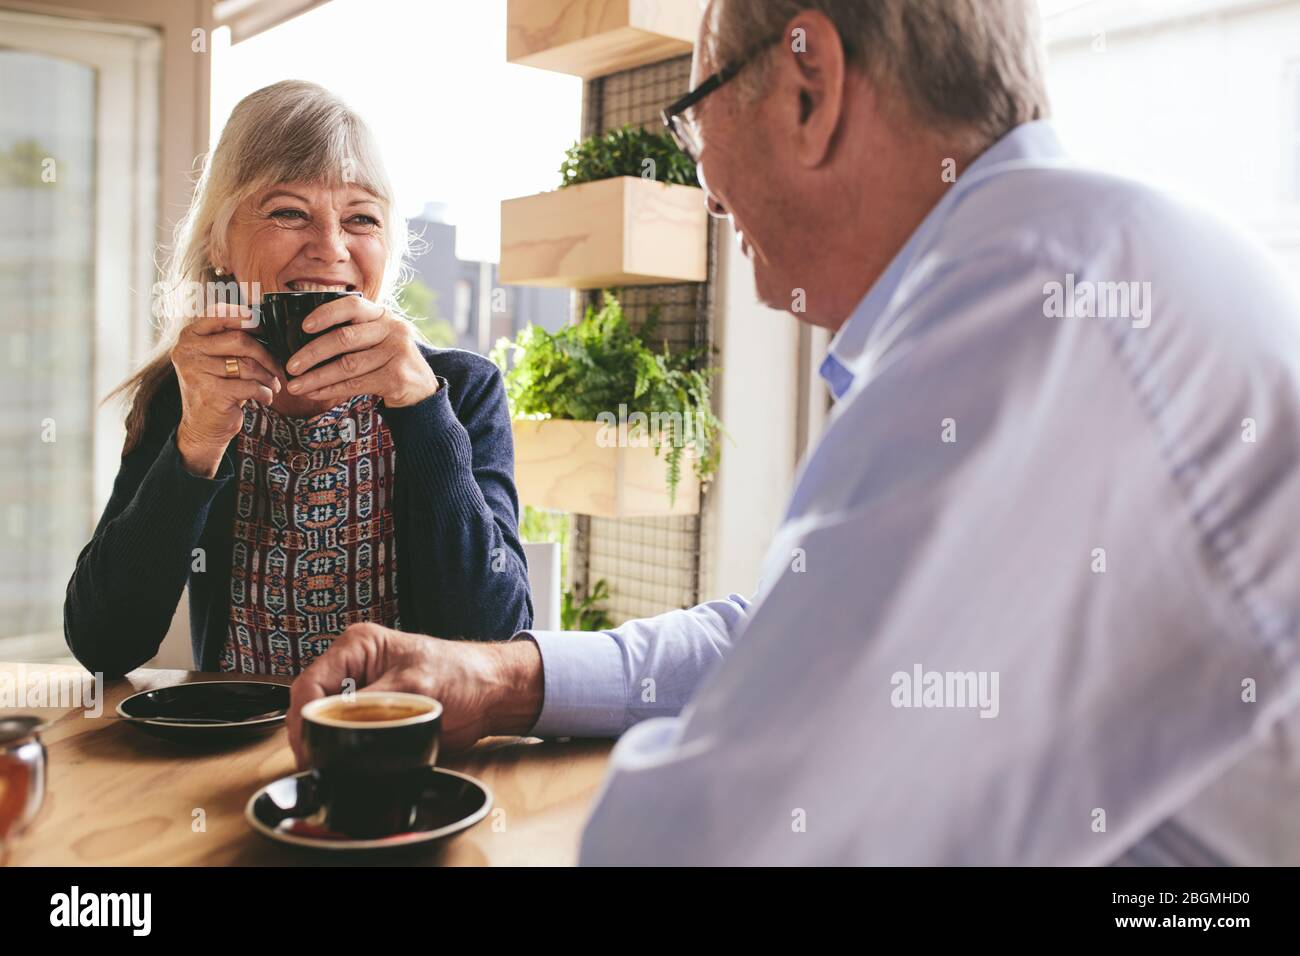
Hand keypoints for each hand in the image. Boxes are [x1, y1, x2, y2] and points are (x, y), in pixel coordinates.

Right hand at [171, 304, 284, 476]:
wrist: (202, 427)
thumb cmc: (217, 387)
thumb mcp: (217, 359)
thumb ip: (230, 339)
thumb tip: (264, 321)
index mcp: (189, 336)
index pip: (219, 314)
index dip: (245, 316)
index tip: (263, 324)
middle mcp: (188, 351)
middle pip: (240, 339)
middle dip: (266, 353)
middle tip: (278, 366)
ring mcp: (197, 371)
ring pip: (248, 364)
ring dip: (268, 376)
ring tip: (273, 384)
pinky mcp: (211, 392)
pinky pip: (250, 386)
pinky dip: (265, 392)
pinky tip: (266, 397)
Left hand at [282, 297, 438, 407]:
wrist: (422, 388)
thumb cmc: (388, 361)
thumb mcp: (376, 339)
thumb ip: (352, 333)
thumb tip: (303, 342)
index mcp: (383, 315)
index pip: (352, 306)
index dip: (326, 314)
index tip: (304, 326)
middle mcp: (393, 330)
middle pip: (345, 338)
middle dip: (312, 353)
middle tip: (291, 366)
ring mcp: (397, 353)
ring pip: (347, 365)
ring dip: (317, 377)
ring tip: (296, 386)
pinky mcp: (397, 377)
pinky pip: (356, 384)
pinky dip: (332, 390)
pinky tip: (315, 393)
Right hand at [287, 623, 543, 767]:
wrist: (492, 695)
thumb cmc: (462, 675)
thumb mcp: (413, 687)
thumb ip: (371, 706)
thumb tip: (335, 728)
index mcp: (357, 647)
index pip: (309, 684)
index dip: (302, 718)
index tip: (307, 747)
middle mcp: (353, 668)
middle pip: (313, 705)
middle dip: (313, 733)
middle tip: (317, 762)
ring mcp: (362, 694)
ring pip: (328, 723)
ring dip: (330, 742)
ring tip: (332, 763)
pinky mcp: (373, 716)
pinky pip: (349, 735)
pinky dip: (348, 749)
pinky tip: (351, 760)